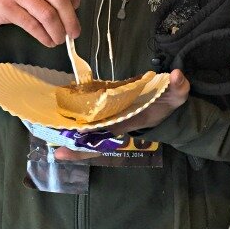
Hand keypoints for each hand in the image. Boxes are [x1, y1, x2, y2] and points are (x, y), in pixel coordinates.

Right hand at [0, 0, 81, 46]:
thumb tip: (75, 3)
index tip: (74, 7)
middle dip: (70, 20)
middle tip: (74, 33)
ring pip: (47, 14)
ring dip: (57, 31)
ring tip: (60, 40)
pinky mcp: (6, 7)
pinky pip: (32, 25)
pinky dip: (43, 36)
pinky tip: (47, 41)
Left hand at [53, 69, 189, 161]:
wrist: (167, 104)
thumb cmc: (168, 103)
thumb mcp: (177, 96)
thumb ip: (178, 87)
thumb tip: (177, 76)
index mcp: (128, 122)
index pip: (105, 135)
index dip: (87, 145)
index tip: (65, 152)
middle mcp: (117, 124)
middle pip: (93, 139)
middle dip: (74, 145)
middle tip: (54, 149)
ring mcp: (111, 119)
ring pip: (89, 131)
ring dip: (73, 133)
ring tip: (51, 135)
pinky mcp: (108, 111)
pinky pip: (91, 119)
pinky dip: (78, 120)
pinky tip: (61, 118)